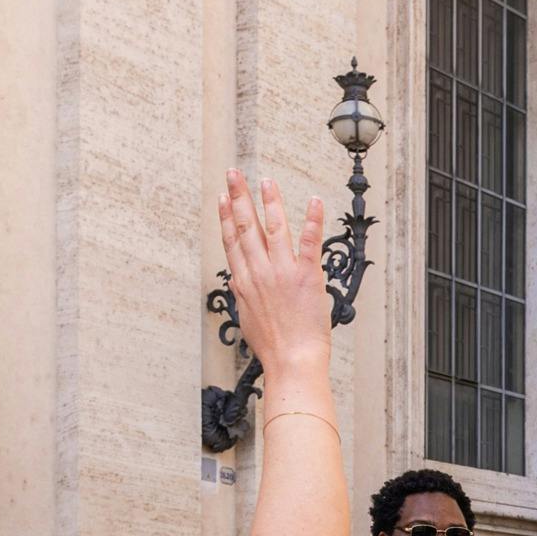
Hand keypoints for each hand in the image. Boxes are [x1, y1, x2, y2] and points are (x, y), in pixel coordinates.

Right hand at [216, 170, 329, 378]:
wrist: (292, 361)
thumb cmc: (272, 346)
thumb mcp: (248, 318)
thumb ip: (244, 294)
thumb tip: (238, 282)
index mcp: (244, 282)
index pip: (232, 241)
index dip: (226, 216)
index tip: (223, 197)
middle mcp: (259, 272)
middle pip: (246, 227)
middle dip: (239, 197)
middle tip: (234, 173)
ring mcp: (282, 272)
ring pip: (274, 228)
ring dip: (270, 201)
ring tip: (266, 181)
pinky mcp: (307, 276)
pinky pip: (309, 242)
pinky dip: (312, 219)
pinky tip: (313, 200)